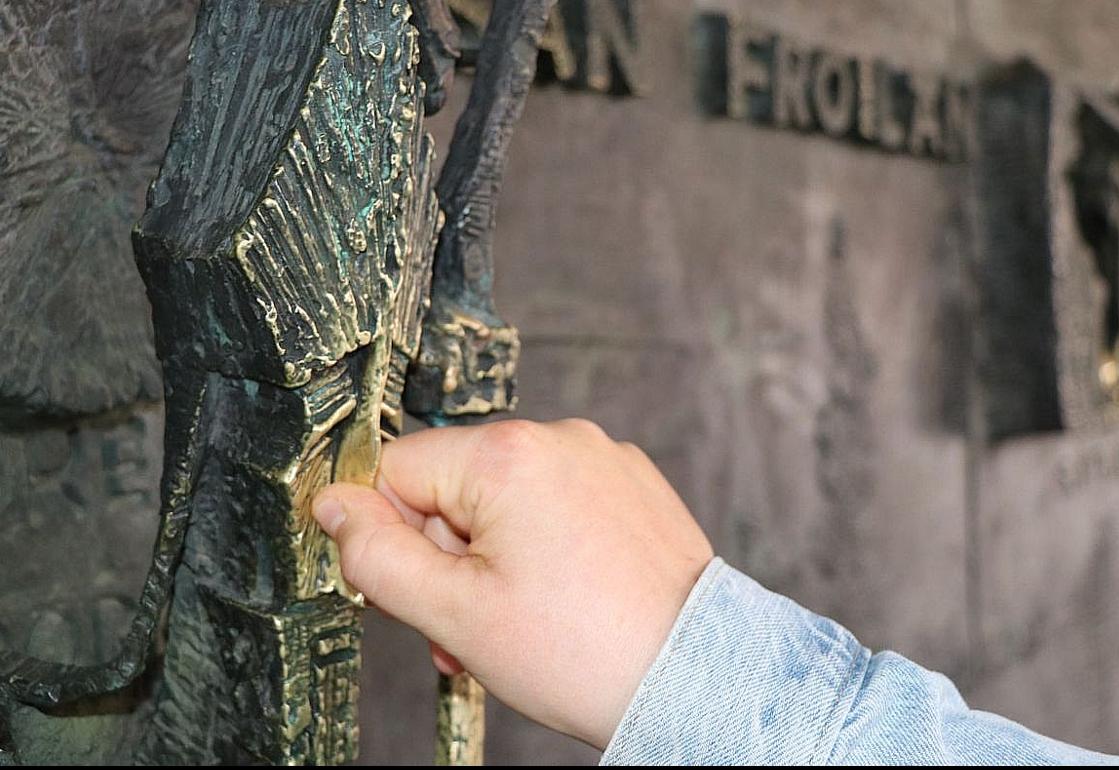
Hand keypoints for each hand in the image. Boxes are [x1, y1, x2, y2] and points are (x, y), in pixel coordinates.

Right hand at [312, 418, 713, 748]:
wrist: (693, 677)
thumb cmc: (585, 652)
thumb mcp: (454, 614)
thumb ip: (376, 555)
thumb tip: (333, 506)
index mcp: (507, 456)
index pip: (396, 471)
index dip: (391, 537)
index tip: (418, 591)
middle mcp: (559, 438)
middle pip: (451, 487)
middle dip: (447, 559)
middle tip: (469, 626)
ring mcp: (602, 458)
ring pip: (504, 501)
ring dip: (491, 560)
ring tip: (518, 623)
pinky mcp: (631, 484)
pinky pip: (557, 505)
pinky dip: (544, 548)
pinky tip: (562, 600)